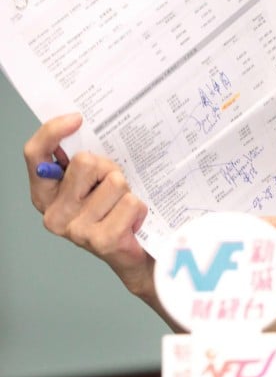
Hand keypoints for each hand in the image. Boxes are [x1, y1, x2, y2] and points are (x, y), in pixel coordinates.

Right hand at [24, 114, 153, 299]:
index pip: (35, 154)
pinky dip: (139, 208)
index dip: (52, 132)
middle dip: (109, 167)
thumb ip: (84, 163)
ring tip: (124, 207)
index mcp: (46, 194)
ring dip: (127, 190)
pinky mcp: (100, 240)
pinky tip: (133, 222)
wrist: (136, 257)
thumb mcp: (94, 183)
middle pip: (86, 161)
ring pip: (113, 181)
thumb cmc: (115, 213)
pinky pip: (130, 202)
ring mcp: (75, 229)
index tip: (77, 119)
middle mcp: (53, 213)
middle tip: (115, 187)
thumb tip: (84, 126)